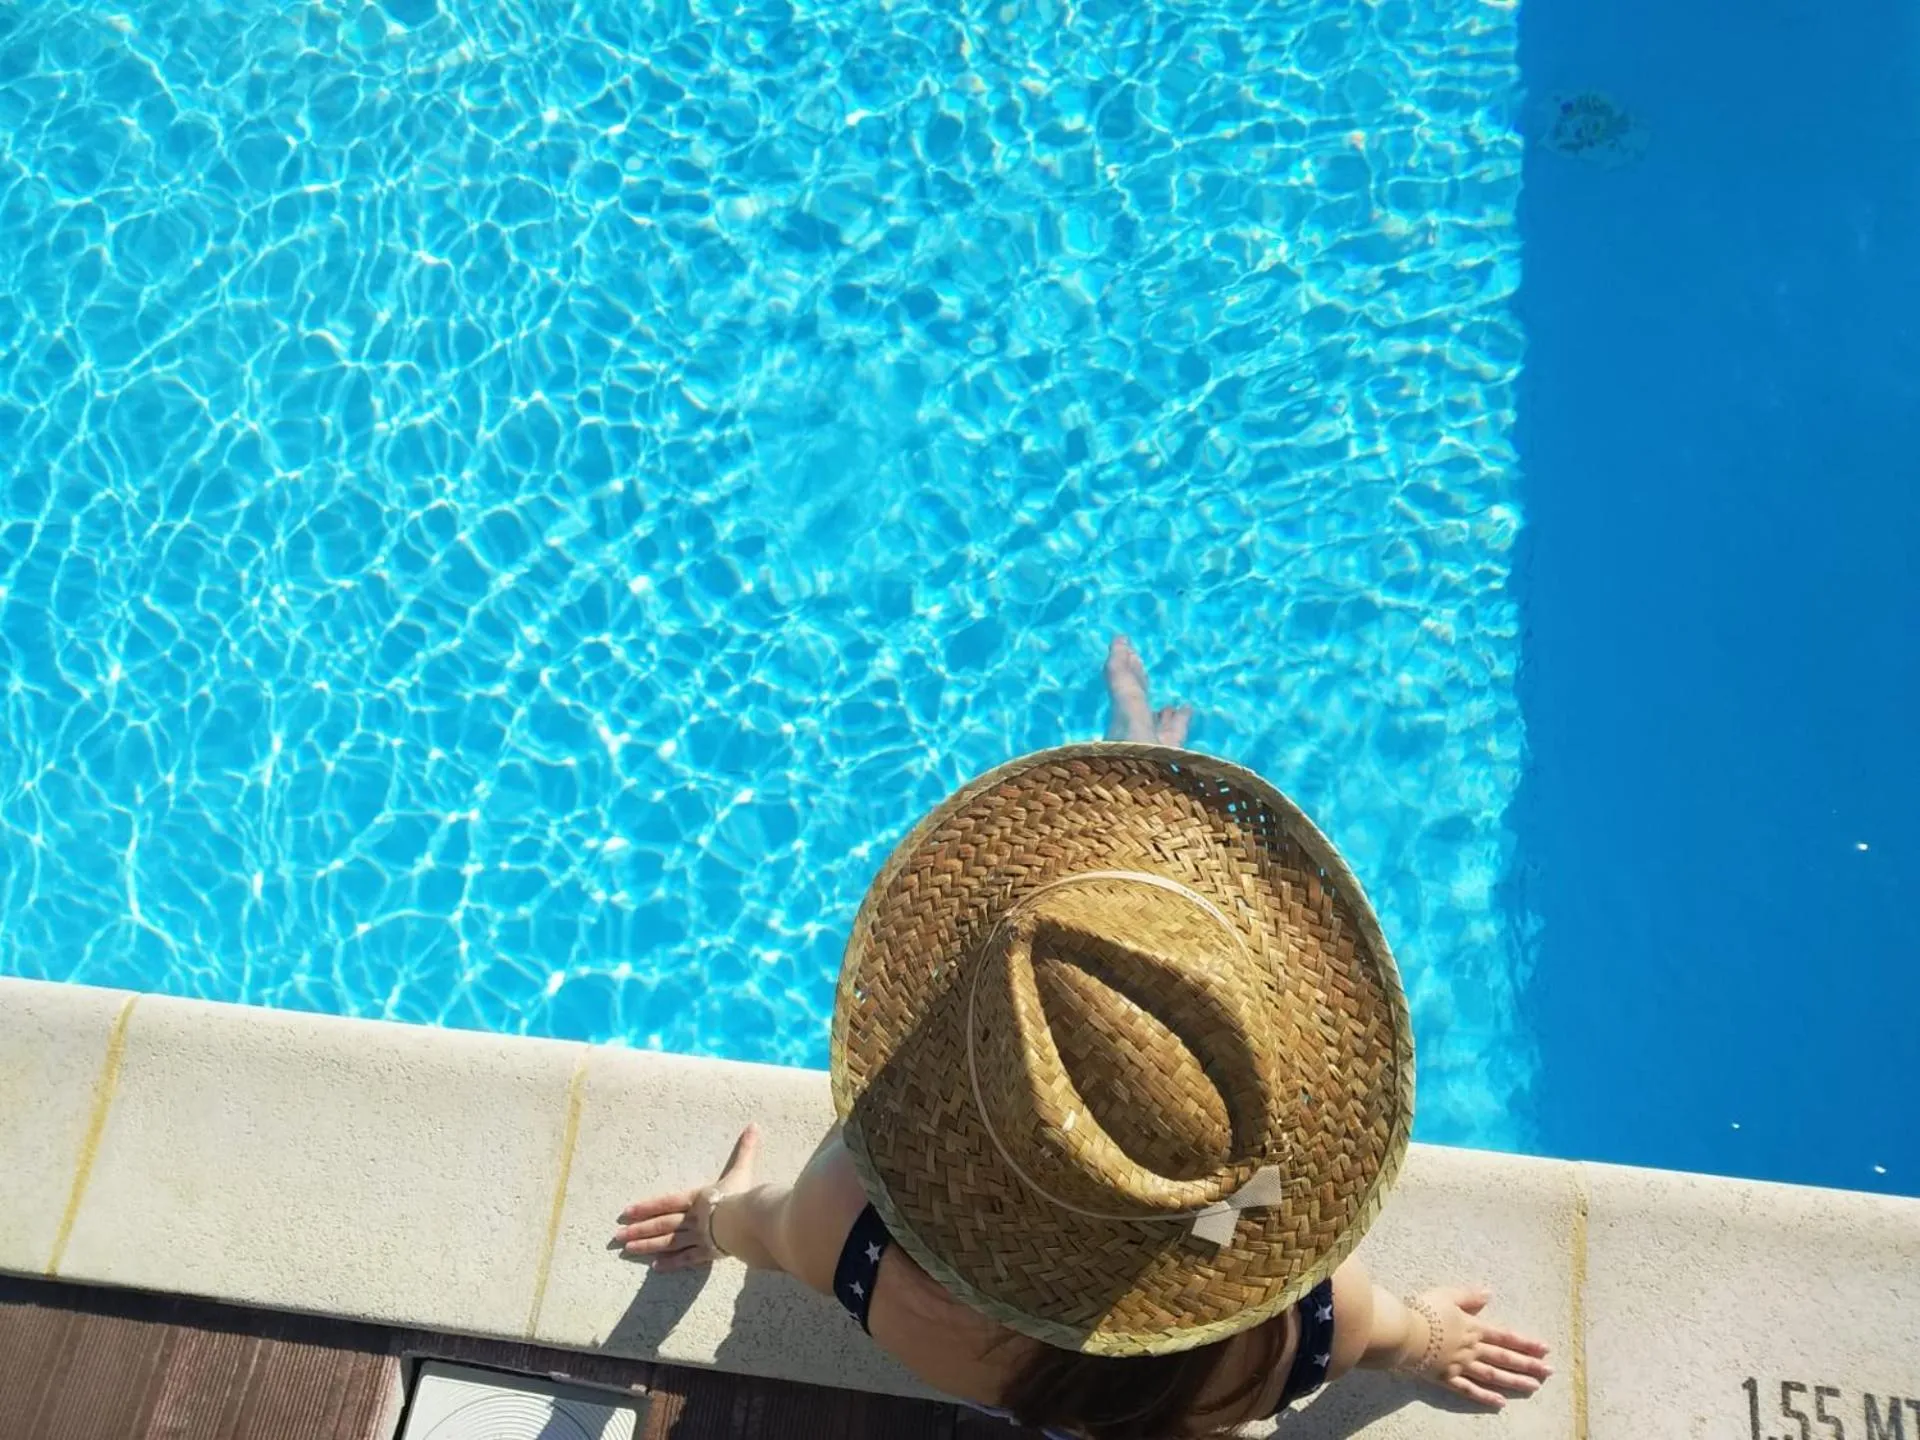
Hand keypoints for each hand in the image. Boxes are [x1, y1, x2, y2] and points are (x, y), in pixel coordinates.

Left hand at [612, 1124, 759, 1271]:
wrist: (747, 1221)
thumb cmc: (742, 1195)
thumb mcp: (742, 1169)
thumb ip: (746, 1149)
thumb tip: (754, 1125)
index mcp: (697, 1198)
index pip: (667, 1202)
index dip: (647, 1206)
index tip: (627, 1212)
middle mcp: (692, 1218)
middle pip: (662, 1224)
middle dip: (639, 1229)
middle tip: (618, 1235)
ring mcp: (698, 1237)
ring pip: (668, 1242)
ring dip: (647, 1246)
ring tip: (628, 1250)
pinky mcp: (706, 1253)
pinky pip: (685, 1259)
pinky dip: (671, 1263)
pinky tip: (656, 1267)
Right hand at [1399, 1287, 1552, 1407]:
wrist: (1405, 1332)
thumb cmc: (1424, 1311)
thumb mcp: (1447, 1295)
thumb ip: (1468, 1296)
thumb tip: (1489, 1293)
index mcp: (1473, 1328)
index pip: (1506, 1336)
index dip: (1526, 1342)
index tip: (1545, 1349)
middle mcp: (1473, 1349)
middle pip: (1505, 1358)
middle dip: (1529, 1364)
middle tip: (1549, 1371)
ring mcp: (1462, 1366)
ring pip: (1494, 1375)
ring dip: (1515, 1381)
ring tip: (1534, 1387)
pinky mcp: (1448, 1378)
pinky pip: (1470, 1390)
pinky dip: (1486, 1397)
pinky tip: (1500, 1402)